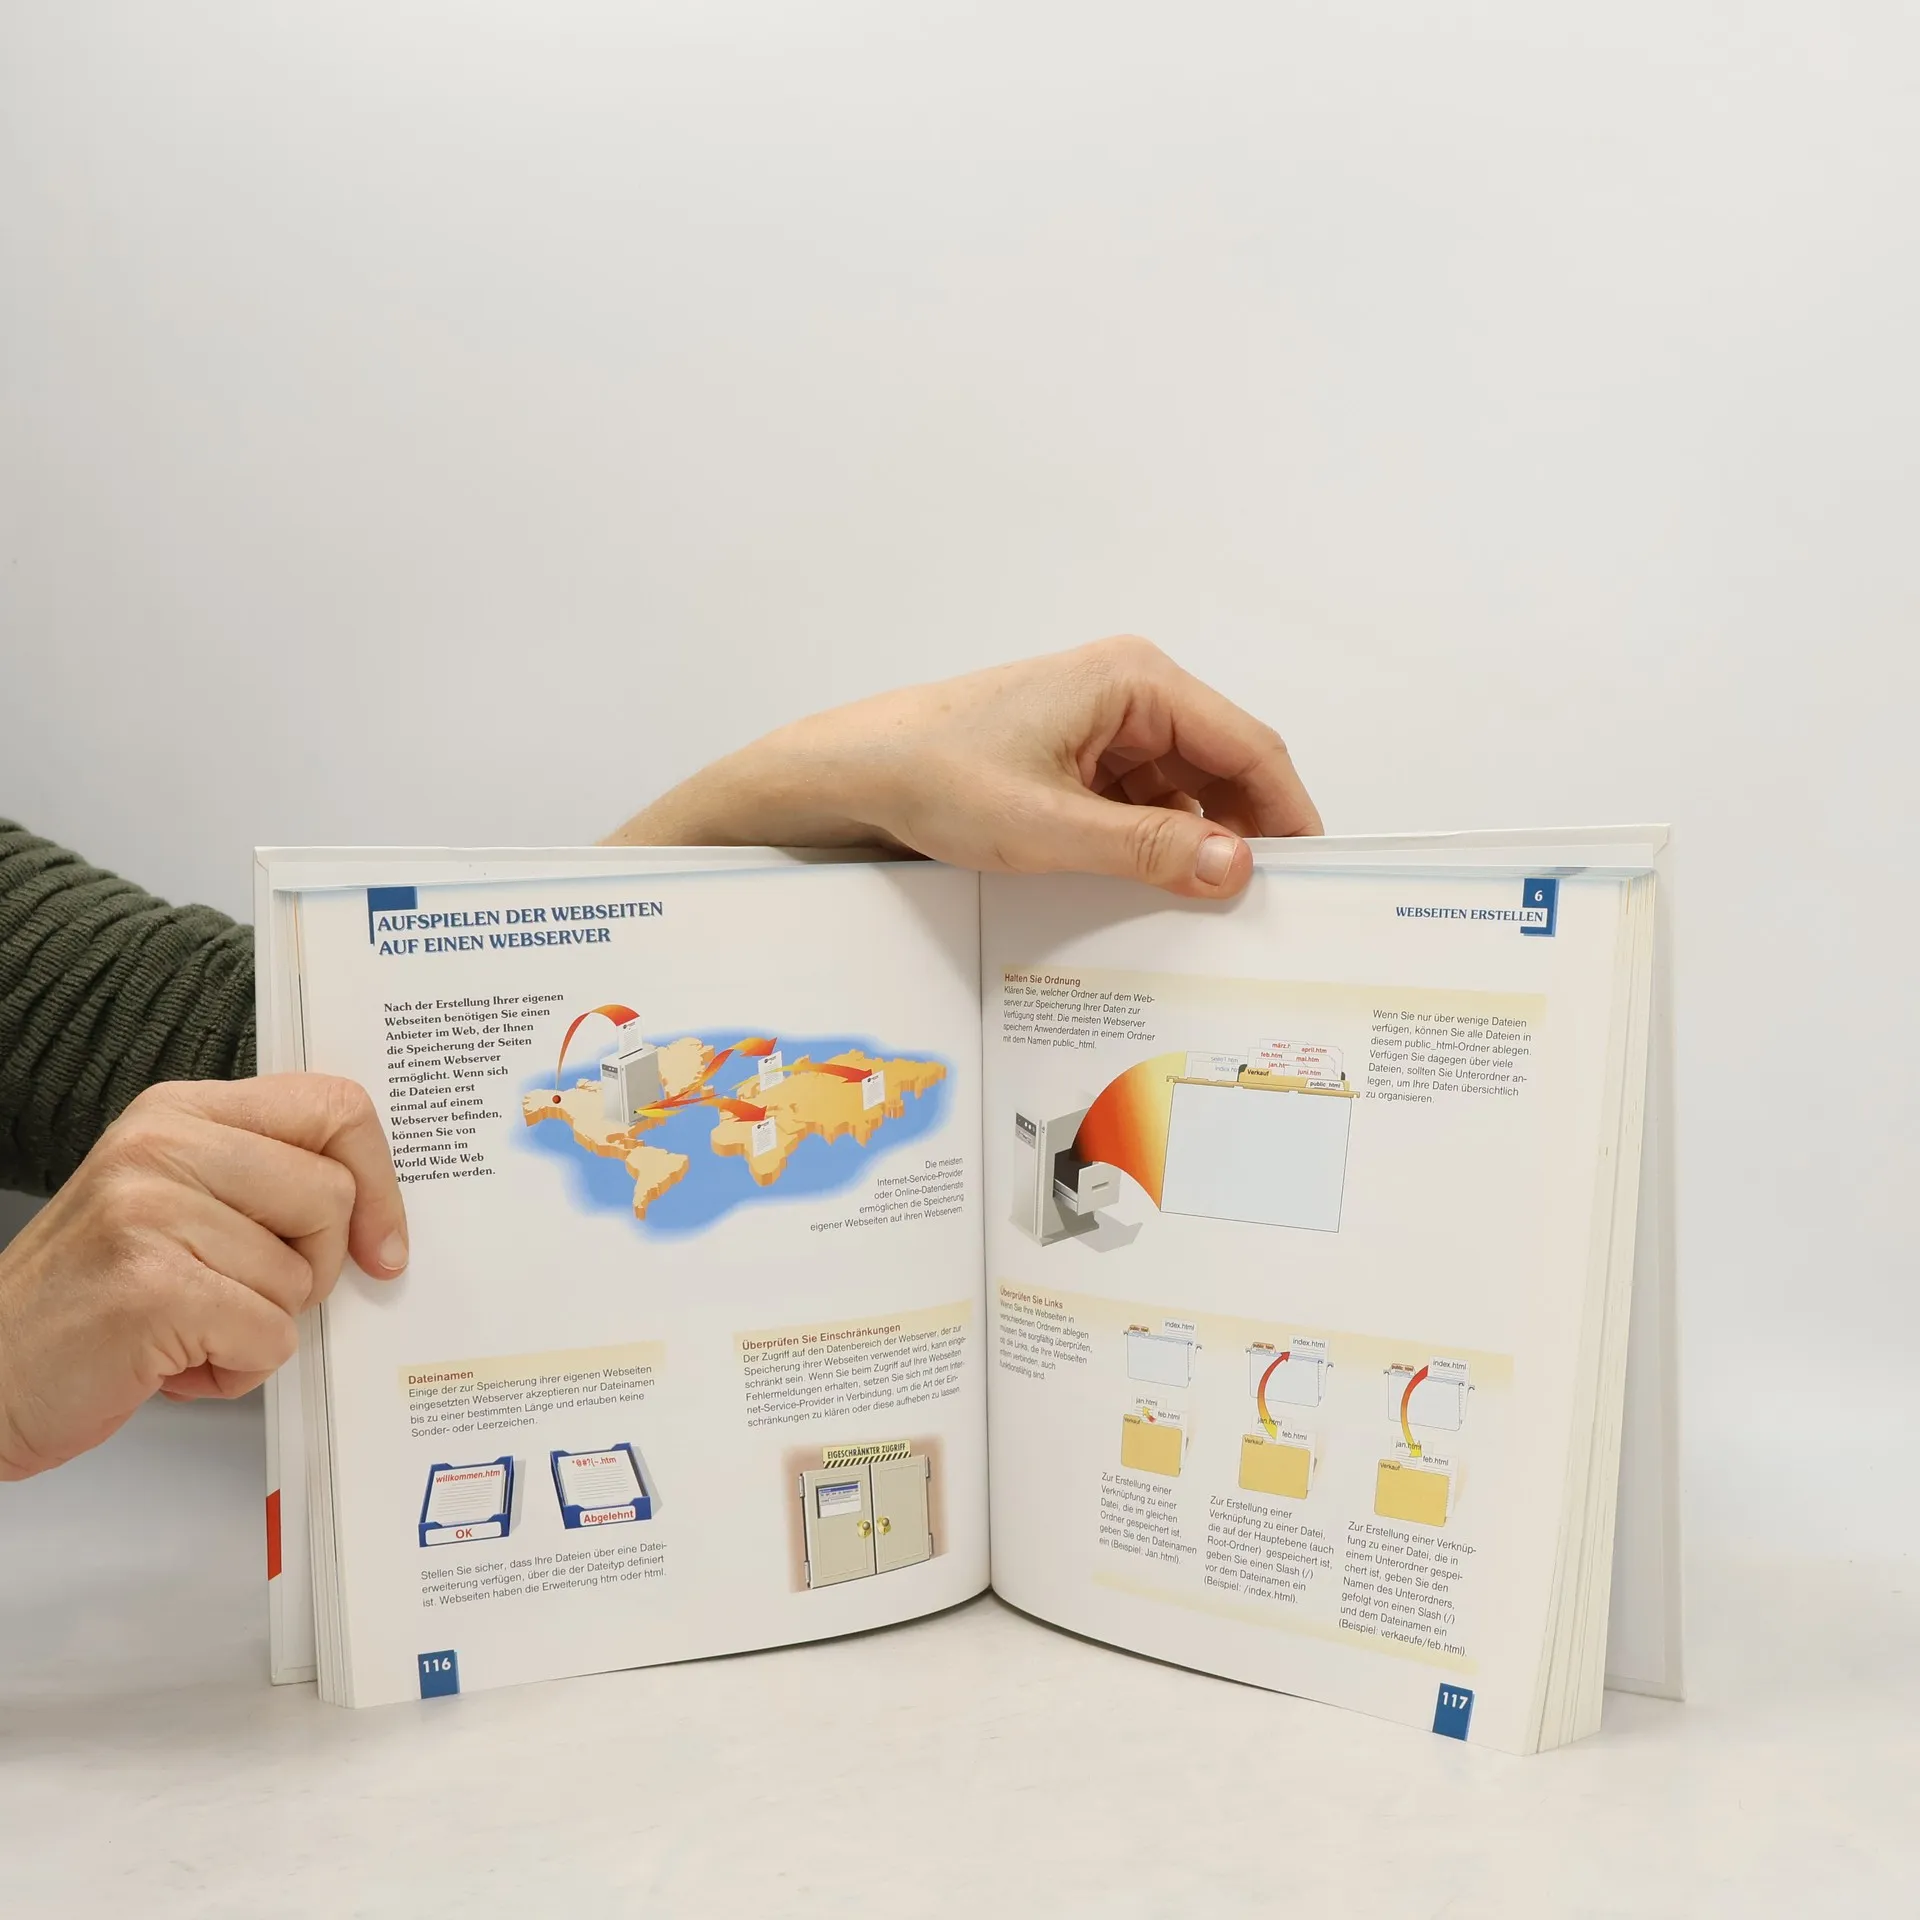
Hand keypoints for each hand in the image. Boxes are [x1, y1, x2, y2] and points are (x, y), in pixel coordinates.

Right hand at [0, 1076, 406, 1479]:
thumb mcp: (174, 1203)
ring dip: (260, 1328)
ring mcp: (151, 1211)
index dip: (379, 1182)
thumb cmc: (92, 1299)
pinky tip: (173, 1365)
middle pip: (333, 1196)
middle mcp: (162, 1145)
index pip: (334, 1107)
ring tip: (187, 1329)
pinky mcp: (150, 1288)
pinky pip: (269, 1336)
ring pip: (302, 1277)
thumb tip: (379, 1219)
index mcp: (180, 1112)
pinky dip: (237, 1370)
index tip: (381, 1246)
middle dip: (313, 1269)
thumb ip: (264, 1185)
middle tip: (242, 1297)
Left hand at [608, 637, 1320, 897]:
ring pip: (1186, 792)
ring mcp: (1104, 725)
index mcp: (1136, 682)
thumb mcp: (1051, 827)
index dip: (1289, 813)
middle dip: (1245, 835)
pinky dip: (1156, 845)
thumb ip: (1151, 849)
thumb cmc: (937, 777)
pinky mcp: (1079, 757)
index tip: (1317, 876)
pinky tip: (1155, 893)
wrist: (854, 774)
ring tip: (1211, 914)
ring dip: (1197, 846)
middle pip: (1224, 768)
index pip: (1249, 746)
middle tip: (1267, 911)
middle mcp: (1130, 693)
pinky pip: (1144, 803)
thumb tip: (1239, 869)